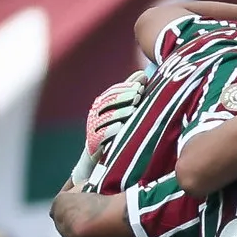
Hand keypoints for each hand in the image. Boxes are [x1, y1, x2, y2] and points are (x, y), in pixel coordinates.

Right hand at [73, 70, 148, 185]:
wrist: (103, 161)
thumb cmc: (120, 133)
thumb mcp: (127, 114)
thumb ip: (131, 94)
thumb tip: (144, 75)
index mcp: (103, 106)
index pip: (113, 92)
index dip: (126, 85)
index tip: (142, 81)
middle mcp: (96, 116)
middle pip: (108, 102)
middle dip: (124, 96)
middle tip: (138, 94)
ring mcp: (93, 129)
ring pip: (105, 117)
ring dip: (119, 112)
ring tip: (133, 109)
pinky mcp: (92, 145)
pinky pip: (99, 136)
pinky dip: (109, 131)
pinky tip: (120, 127)